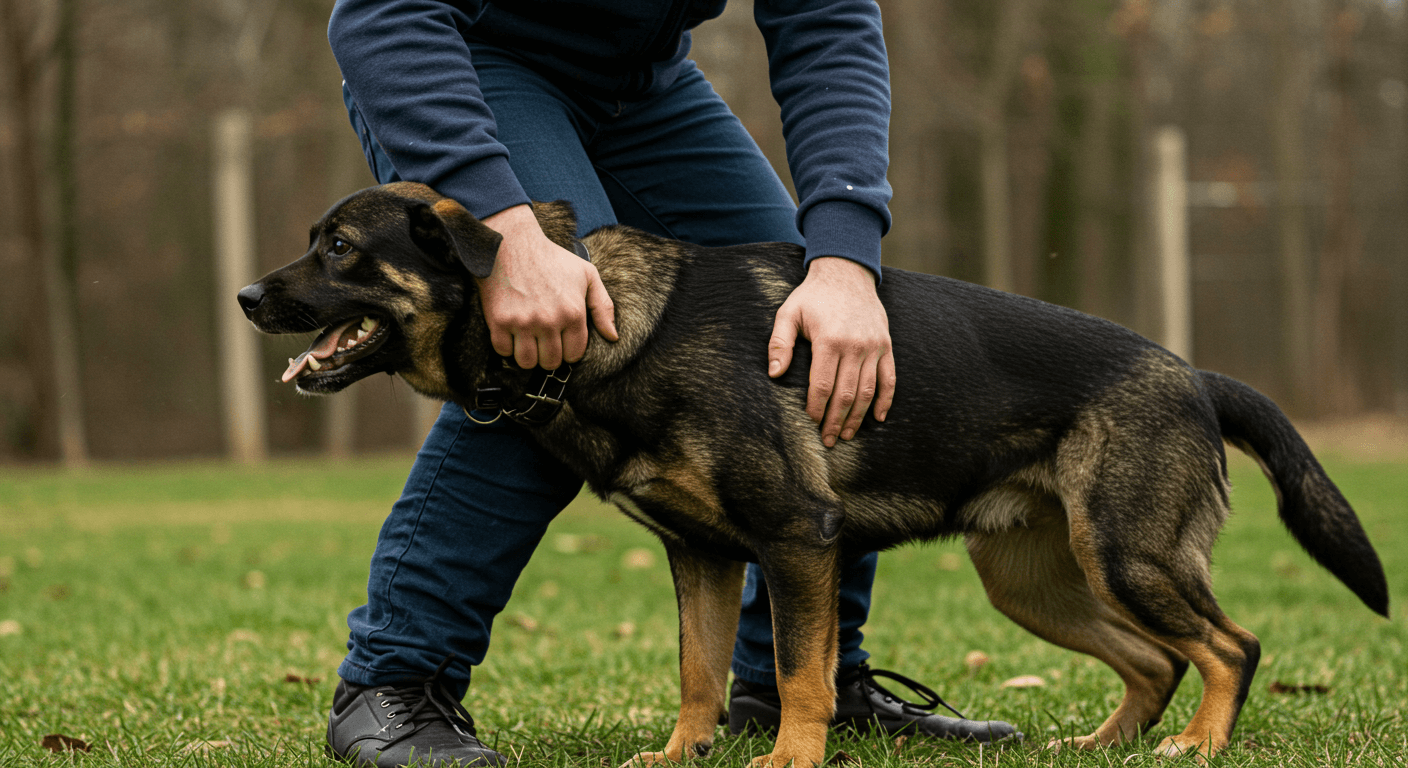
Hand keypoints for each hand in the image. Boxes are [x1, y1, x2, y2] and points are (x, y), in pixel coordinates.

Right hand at [477, 204, 617, 368]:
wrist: (512, 243)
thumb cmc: (551, 258)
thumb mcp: (587, 275)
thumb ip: (603, 306)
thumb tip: (613, 337)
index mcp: (573, 312)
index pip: (574, 354)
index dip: (569, 350)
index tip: (562, 341)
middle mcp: (550, 320)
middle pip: (551, 362)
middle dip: (549, 355)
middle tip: (544, 341)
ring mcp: (523, 322)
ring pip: (527, 362)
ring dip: (528, 355)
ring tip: (528, 340)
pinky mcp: (499, 321)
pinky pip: (503, 352)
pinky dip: (506, 346)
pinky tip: (511, 332)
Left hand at [769, 257, 895, 446]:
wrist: (846, 273)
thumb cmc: (813, 296)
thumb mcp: (788, 313)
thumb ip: (779, 344)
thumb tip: (774, 375)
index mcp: (829, 340)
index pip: (822, 385)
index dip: (816, 408)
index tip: (810, 423)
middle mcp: (855, 345)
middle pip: (845, 394)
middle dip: (836, 421)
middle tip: (828, 441)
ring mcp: (873, 346)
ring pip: (867, 391)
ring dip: (858, 417)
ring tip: (847, 435)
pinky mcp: (885, 345)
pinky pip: (889, 378)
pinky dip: (885, 400)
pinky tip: (878, 418)